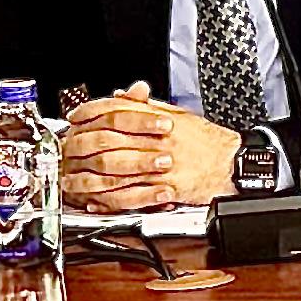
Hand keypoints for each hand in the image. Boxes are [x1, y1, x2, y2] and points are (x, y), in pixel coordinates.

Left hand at [60, 85, 243, 210]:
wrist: (234, 163)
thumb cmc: (209, 142)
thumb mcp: (179, 115)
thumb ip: (148, 107)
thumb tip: (124, 97)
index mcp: (159, 119)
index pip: (116, 111)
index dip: (91, 113)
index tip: (75, 118)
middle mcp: (158, 140)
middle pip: (110, 141)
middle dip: (84, 148)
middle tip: (66, 153)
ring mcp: (162, 166)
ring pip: (117, 171)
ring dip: (91, 179)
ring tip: (73, 183)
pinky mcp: (168, 188)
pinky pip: (133, 196)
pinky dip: (111, 201)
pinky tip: (97, 203)